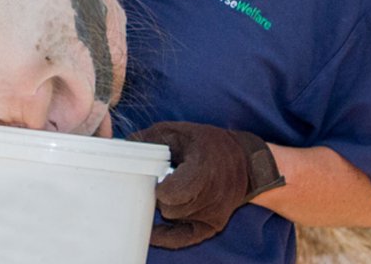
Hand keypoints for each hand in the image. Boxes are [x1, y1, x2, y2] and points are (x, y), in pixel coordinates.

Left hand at [129, 121, 285, 248]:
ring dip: (166, 206)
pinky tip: (152, 229)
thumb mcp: (182, 132)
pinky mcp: (212, 226)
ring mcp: (212, 215)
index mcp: (202, 172)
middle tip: (160, 181)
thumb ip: (152, 138)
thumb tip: (124, 143)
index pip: (170, 195)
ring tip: (172, 189)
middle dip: (158, 195)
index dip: (157, 187)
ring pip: (172, 218)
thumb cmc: (210, 145)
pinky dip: (165, 233)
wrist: (246, 163)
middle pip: (167, 208)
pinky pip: (181, 238)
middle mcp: (210, 198)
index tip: (155, 176)